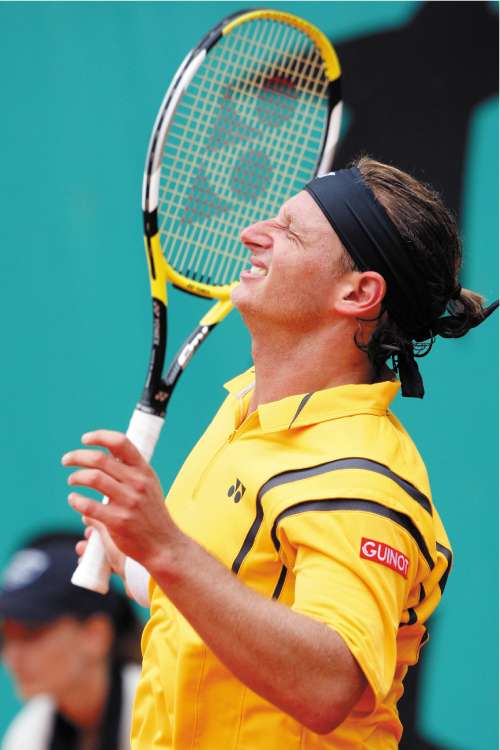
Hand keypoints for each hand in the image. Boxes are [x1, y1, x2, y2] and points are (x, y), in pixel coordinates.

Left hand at [62, 430, 176, 571]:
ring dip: (76, 477)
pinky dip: (76, 500)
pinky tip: (74, 500)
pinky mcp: (118, 521)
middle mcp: (137, 482)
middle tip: (66, 460)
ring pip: (93, 478)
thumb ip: (129, 470)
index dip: (100, 436)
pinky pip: (89, 506)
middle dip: (77, 456)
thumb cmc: (151, 513)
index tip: (85, 439)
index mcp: (144, 470)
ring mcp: (129, 501)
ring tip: (72, 480)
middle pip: (100, 459)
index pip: (121, 443)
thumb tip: (102, 457)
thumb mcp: (148, 485)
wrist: (163, 544)